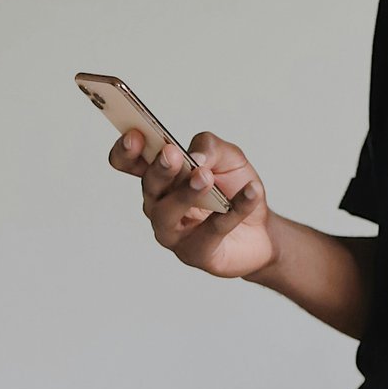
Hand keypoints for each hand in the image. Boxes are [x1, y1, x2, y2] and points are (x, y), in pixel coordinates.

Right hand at [108, 128, 274, 280]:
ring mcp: (173, 232)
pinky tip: (251, 191)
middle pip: (149, 186)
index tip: (134, 136)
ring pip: (168, 212)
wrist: (261, 228)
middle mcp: (159, 204)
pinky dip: (235, 208)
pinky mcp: (196, 253)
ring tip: (205, 177)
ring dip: (186, 192)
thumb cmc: (234, 189)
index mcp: (161, 177)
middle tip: (171, 154)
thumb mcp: (228, 157)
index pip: (130, 163)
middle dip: (159, 169)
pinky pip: (212, 230)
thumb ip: (210, 148)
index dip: (126, 151)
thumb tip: (194, 156)